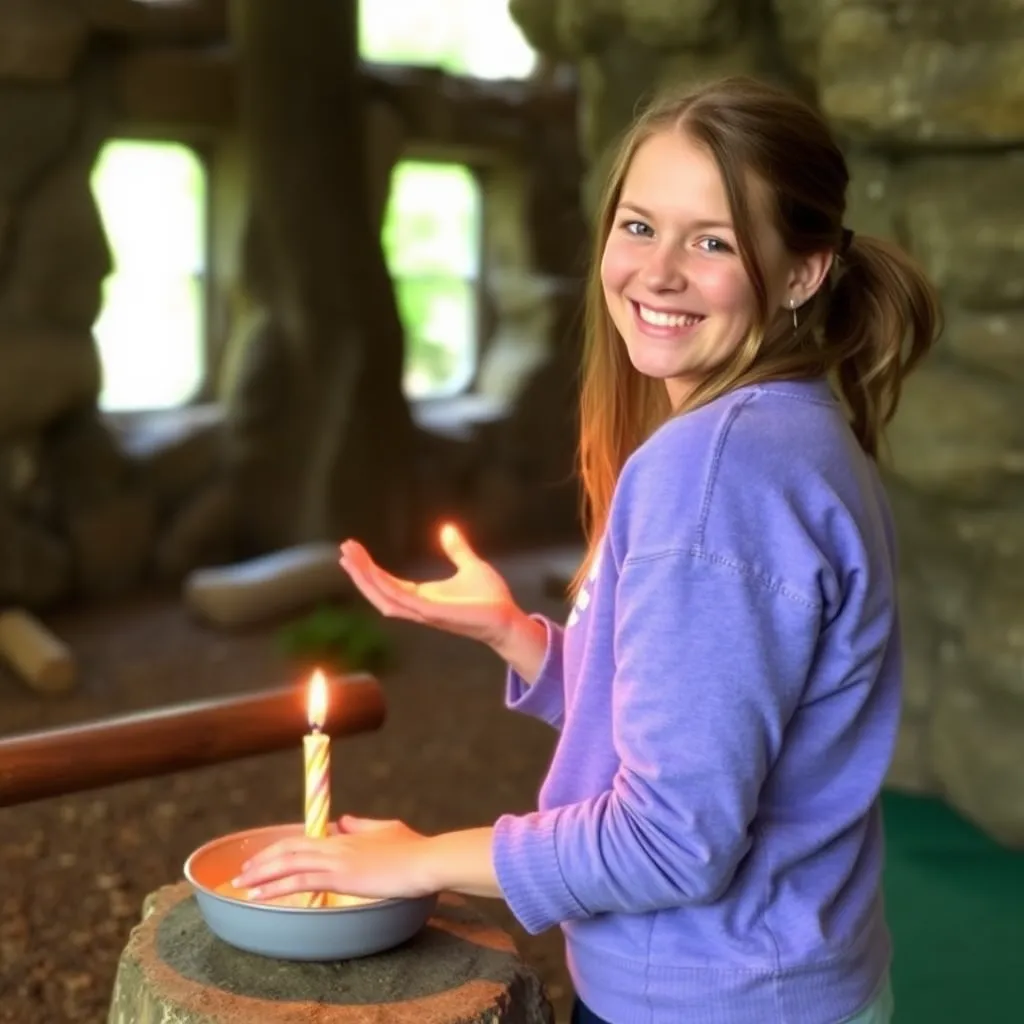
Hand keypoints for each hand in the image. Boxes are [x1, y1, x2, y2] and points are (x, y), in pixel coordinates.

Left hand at [233, 816, 433, 901]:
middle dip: (263, 860)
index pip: (305, 839)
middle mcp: (335, 845)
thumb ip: (362, 825)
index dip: (282, 847)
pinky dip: (275, 887)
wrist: (424, 860)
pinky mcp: (339, 877)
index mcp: (345, 836)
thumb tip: (342, 821)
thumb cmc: (413, 848)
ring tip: (242, 885)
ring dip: (261, 874)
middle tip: (243, 872)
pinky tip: (259, 895)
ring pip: (288, 863)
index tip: (266, 858)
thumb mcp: (387, 829)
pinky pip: (299, 881)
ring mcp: (336, 860)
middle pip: (289, 848)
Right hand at [339, 524, 520, 649]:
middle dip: (360, 573)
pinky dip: (386, 588)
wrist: (509, 618)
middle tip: (344, 551)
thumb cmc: (491, 599)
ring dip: (366, 579)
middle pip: (378, 591)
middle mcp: (418, 607)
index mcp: (422, 597)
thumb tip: (447, 529)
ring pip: (384, 597)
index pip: (387, 583)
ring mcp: (424, 613)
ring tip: (350, 558)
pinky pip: (404, 601)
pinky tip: (374, 572)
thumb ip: (457, 549)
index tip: (354, 550)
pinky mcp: (435, 614)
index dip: (369, 569)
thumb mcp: (470, 566)